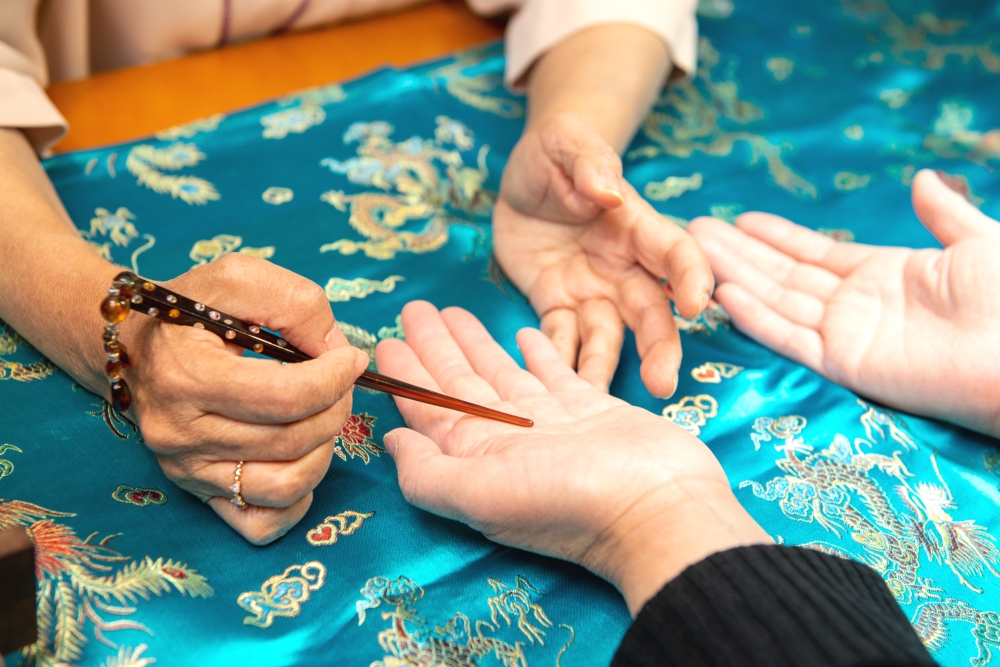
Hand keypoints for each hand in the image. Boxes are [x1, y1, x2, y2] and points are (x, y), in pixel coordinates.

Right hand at [118, 254, 366, 543]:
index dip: (334, 378)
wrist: (134, 347)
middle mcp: (180, 434)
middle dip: (335, 407)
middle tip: (340, 382)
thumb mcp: (239, 278)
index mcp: (186, 376)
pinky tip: (302, 457)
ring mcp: (188, 470)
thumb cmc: (192, 310)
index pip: (285, 397)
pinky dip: (298, 499)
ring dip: (325, 450)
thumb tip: (338, 351)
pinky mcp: (199, 494)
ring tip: (322, 415)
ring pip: (284, 486)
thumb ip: (296, 303)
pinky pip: (262, 523)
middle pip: (291, 440)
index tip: (349, 358)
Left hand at [375, 301, 770, 614]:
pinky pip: (553, 372)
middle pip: (459, 384)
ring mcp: (549, 424)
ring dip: (475, 344)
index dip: (405, 378)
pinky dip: (536, 353)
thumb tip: (390, 442)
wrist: (656, 506)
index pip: (429, 410)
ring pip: (501, 373)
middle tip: (413, 309)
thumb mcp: (481, 494)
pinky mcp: (590, 408)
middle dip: (434, 348)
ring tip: (454, 312)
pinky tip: (522, 334)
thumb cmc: (567, 501)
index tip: (383, 343)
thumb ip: (428, 472)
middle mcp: (508, 440)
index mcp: (476, 457)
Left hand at [492, 114, 713, 397]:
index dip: (691, 277)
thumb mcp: (566, 141)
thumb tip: (608, 190)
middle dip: (660, 347)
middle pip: (651, 312)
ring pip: (609, 337)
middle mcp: (623, 268)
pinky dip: (557, 362)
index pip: (676, 253)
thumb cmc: (557, 152)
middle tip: (664, 382)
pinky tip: (550, 388)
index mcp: (637, 225)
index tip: (697, 304)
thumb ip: (589, 160)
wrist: (523, 178)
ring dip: (608, 368)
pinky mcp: (557, 307)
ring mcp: (592, 291)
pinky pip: (560, 340)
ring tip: (599, 401)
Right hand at [688, 169, 999, 437]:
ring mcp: (848, 336)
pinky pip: (788, 337)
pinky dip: (754, 317)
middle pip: (784, 274)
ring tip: (692, 252)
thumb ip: (945, 214)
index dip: (778, 237)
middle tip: (695, 229)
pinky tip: (721, 294)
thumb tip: (922, 178)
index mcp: (888, 275)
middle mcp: (858, 305)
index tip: (741, 219)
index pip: (818, 253)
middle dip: (740, 252)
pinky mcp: (844, 364)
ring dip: (734, 276)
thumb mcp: (982, 242)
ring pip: (776, 300)